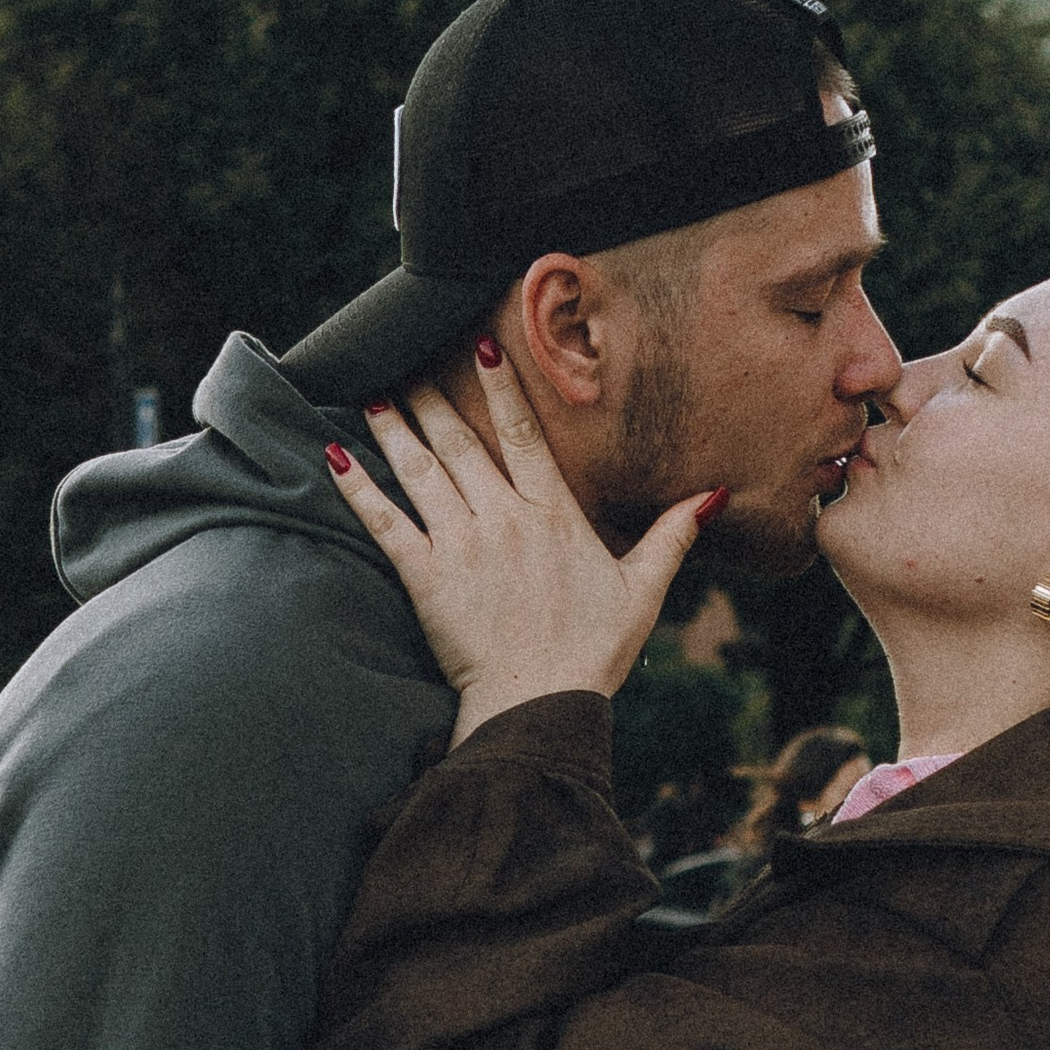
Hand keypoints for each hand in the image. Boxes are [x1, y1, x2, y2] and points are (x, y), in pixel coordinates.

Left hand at [327, 349, 716, 741]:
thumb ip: (671, 535)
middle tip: (406, 361)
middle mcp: (504, 518)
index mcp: (553, 515)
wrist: (540, 701)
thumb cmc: (593, 651)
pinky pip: (386, 523)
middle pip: (462, 442)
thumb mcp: (644, 590)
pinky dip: (360, 488)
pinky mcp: (425, 577)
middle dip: (432, 397)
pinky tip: (337, 455)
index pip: (524, 435)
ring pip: (421, 470)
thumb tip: (712, 494)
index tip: (481, 348)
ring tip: (371, 393)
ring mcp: (461, 544)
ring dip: (394, 428)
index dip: (502, 388)